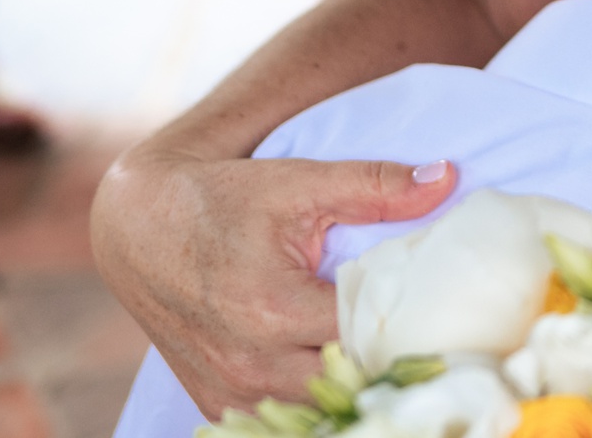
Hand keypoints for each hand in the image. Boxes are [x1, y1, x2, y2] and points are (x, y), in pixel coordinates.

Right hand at [89, 144, 458, 416]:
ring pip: (320, 413)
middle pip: (351, 385)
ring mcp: (231, 393)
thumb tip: (447, 178)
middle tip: (434, 343)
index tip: (450, 312)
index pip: (371, 335)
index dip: (414, 324)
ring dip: (356, 390)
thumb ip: (376, 186)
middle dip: (392, 364)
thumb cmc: (223, 200)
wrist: (140, 228)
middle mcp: (250, 364)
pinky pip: (283, 421)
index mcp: (273, 309)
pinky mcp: (218, 405)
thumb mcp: (300, 182)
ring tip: (394, 360)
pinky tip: (347, 379)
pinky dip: (318, 406)